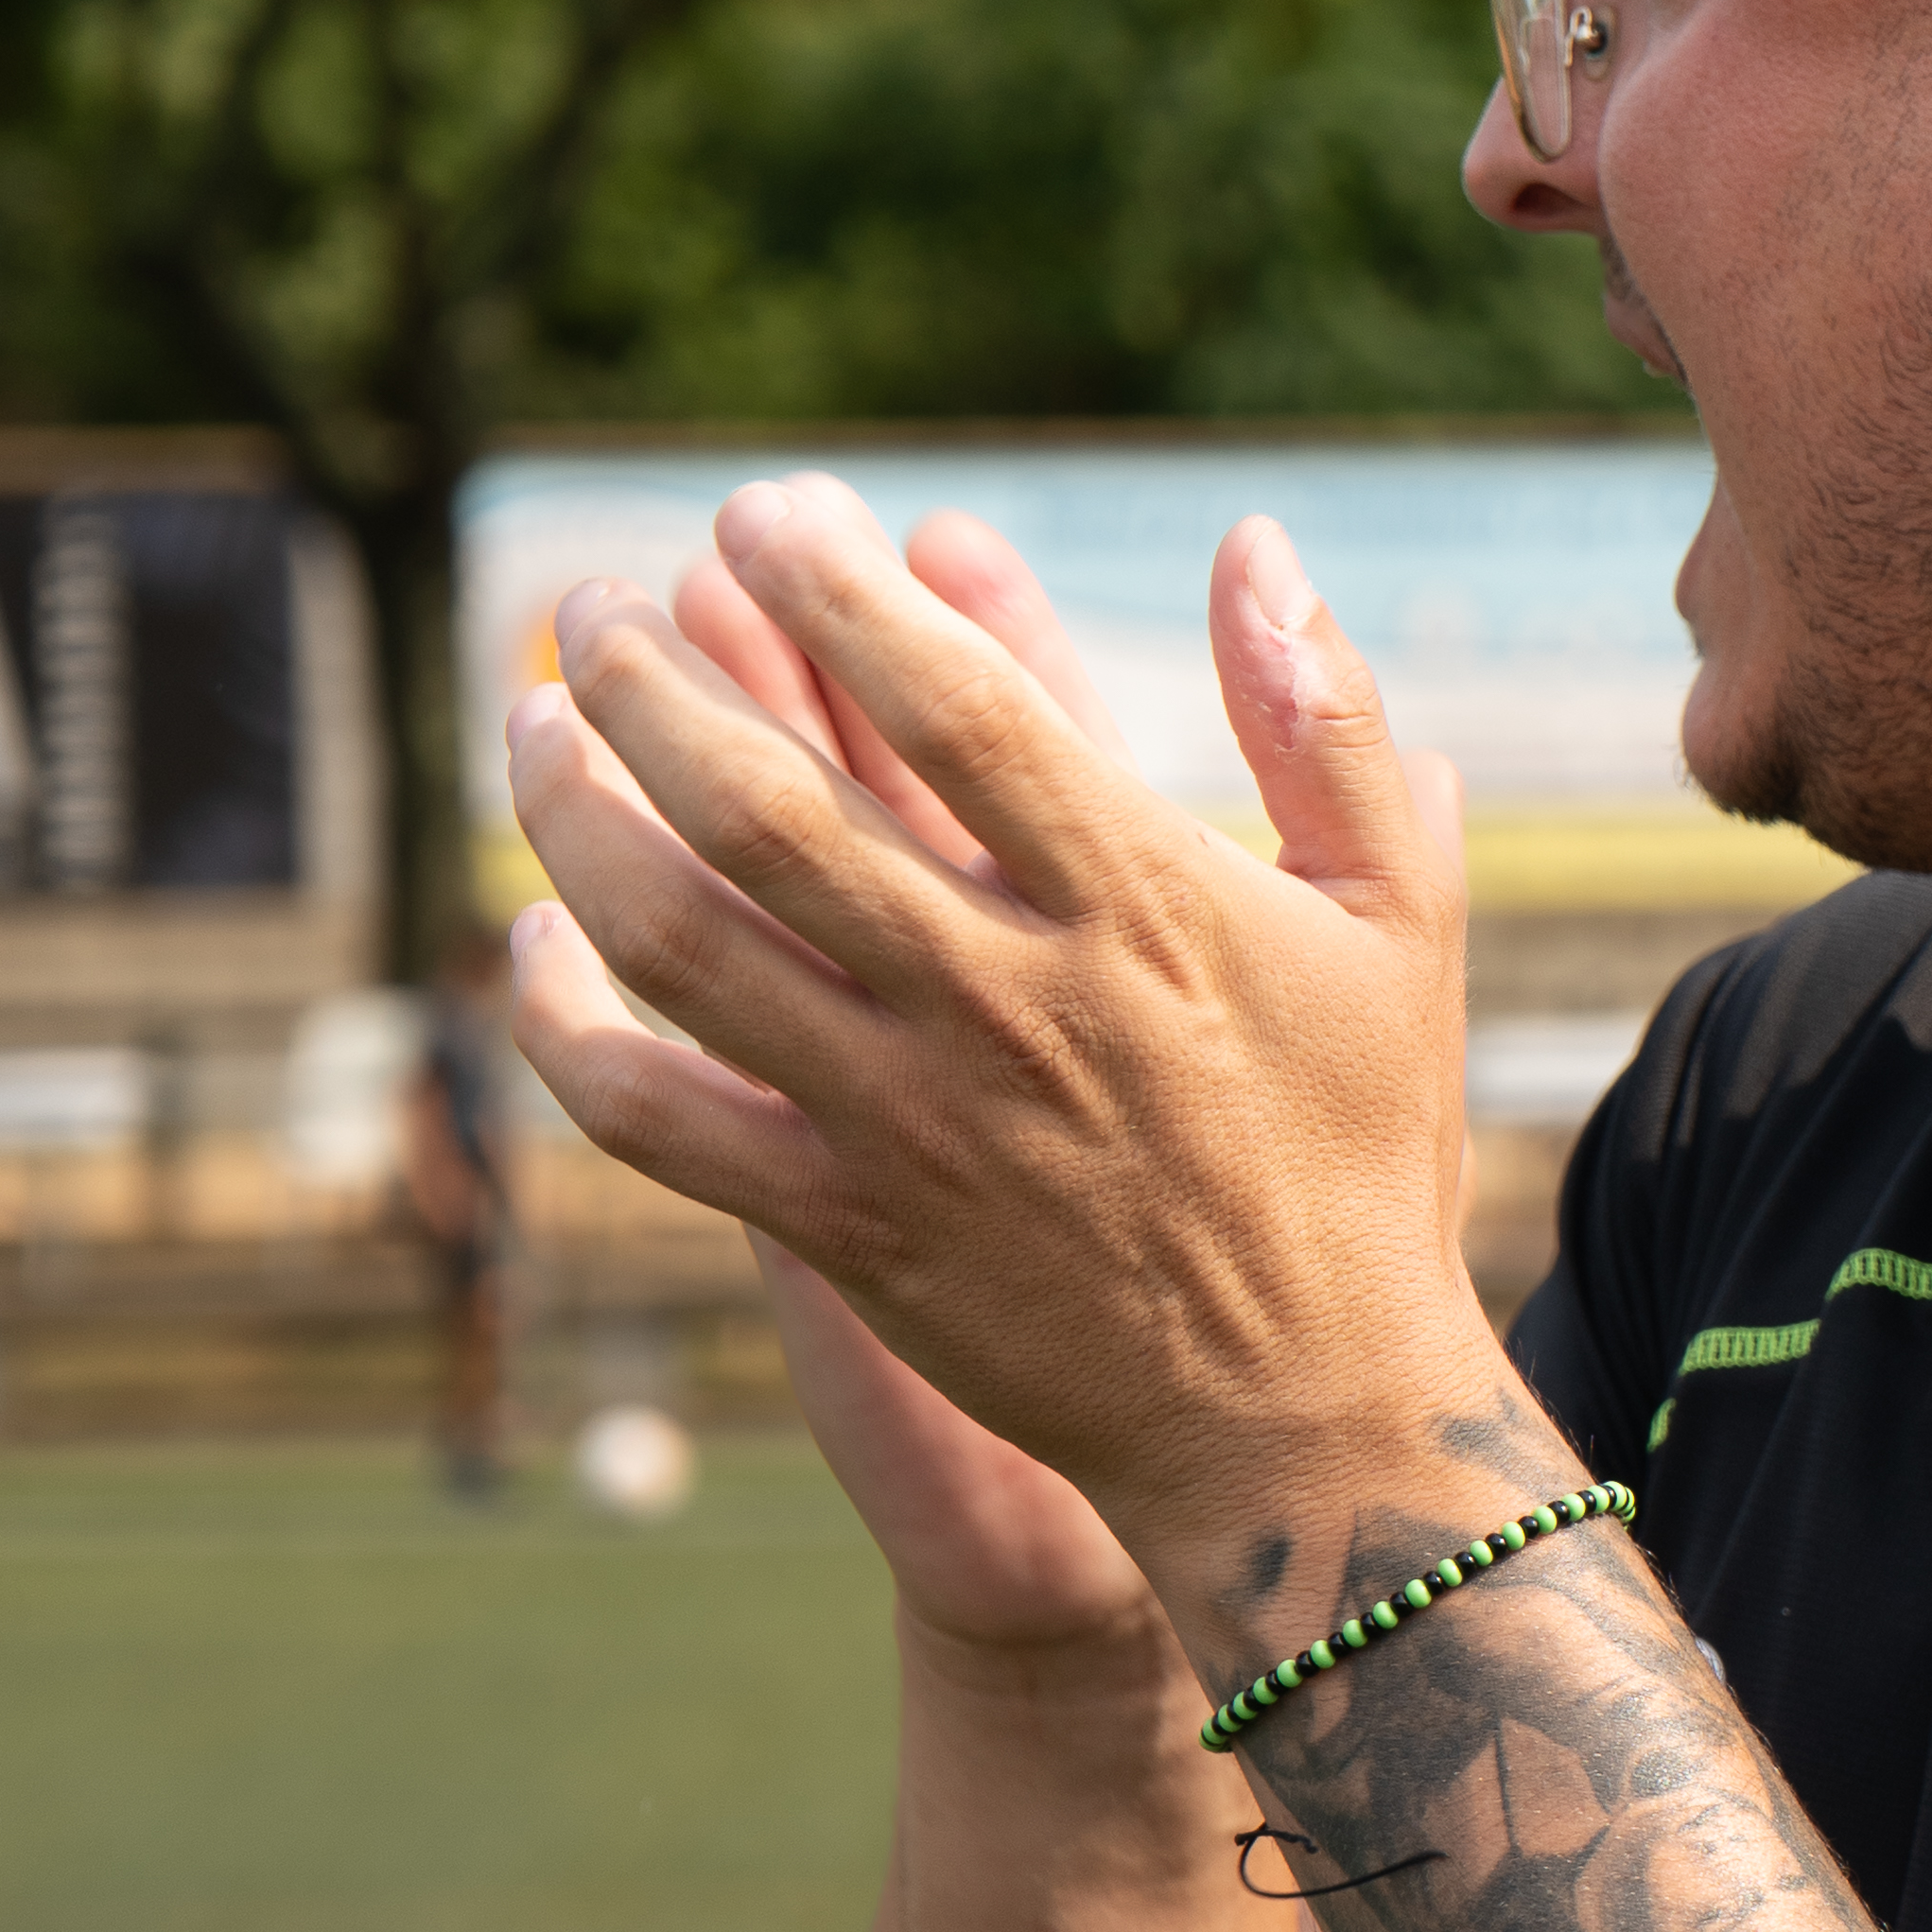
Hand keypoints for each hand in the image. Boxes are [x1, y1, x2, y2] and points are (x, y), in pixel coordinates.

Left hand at [504, 473, 1511, 1635]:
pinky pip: (656, 1117)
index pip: (952, 704)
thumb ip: (1327, 722)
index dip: (835, 589)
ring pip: (684, 938)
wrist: (1301, 1418)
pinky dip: (567, 1026)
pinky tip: (537, 939)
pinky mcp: (845, 1229)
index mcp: (1139, 902)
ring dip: (580, 813)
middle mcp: (1006, 998)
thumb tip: (1255, 544)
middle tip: (598, 600)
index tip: (765, 513)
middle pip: (771, 801)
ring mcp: (909, 1119)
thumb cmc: (1357, 1151)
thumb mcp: (1396, 916)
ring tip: (535, 721)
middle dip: (657, 675)